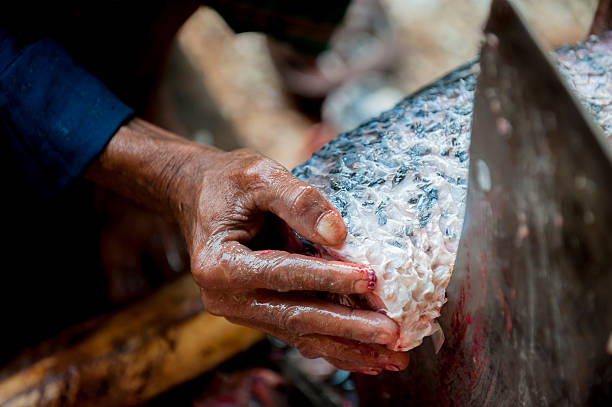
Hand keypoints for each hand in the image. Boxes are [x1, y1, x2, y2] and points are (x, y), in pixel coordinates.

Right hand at [87, 119, 409, 373]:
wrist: (199, 195)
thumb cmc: (227, 182)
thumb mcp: (260, 176)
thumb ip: (299, 201)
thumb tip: (339, 235)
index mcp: (219, 263)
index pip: (282, 274)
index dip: (327, 278)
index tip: (370, 279)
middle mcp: (225, 297)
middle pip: (294, 316)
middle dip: (346, 326)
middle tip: (390, 333)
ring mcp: (240, 309)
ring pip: (300, 333)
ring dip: (347, 347)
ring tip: (390, 358)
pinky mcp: (257, 312)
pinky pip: (298, 332)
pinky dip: (333, 346)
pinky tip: (366, 357)